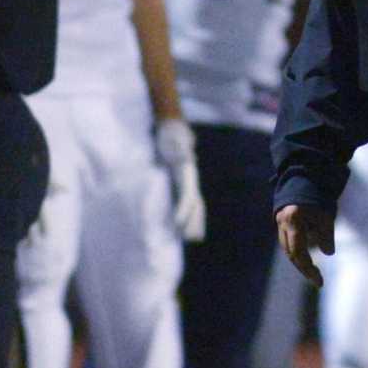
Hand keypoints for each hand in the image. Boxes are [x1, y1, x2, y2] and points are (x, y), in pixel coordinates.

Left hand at [153, 118, 205, 241]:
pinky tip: (180, 225)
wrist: (172, 127)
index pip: (189, 197)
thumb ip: (180, 148)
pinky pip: (184, 202)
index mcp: (188, 174)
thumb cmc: (171, 134)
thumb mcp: (174, 139)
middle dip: (194, 222)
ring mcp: (186, 182)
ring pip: (194, 206)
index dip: (184, 212)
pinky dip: (186, 214)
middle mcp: (190, 180)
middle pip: (196, 205)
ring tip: (192, 238)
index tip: (177, 225)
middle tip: (191, 239)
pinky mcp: (178, 183)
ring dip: (194, 222)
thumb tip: (187, 156)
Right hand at [277, 203, 335, 285]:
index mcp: (293, 220)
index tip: (319, 281)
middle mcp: (282, 224)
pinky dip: (299, 254)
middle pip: (291, 254)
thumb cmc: (316, 199)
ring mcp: (279, 225)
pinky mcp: (282, 227)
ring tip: (315, 274)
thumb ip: (327, 234)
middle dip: (304, 269)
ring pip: (289, 251)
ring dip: (301, 263)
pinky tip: (309, 262)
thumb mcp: (326, 216)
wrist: (302, 183)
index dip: (308, 268)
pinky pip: (289, 245)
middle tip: (318, 281)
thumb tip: (328, 253)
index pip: (298, 251)